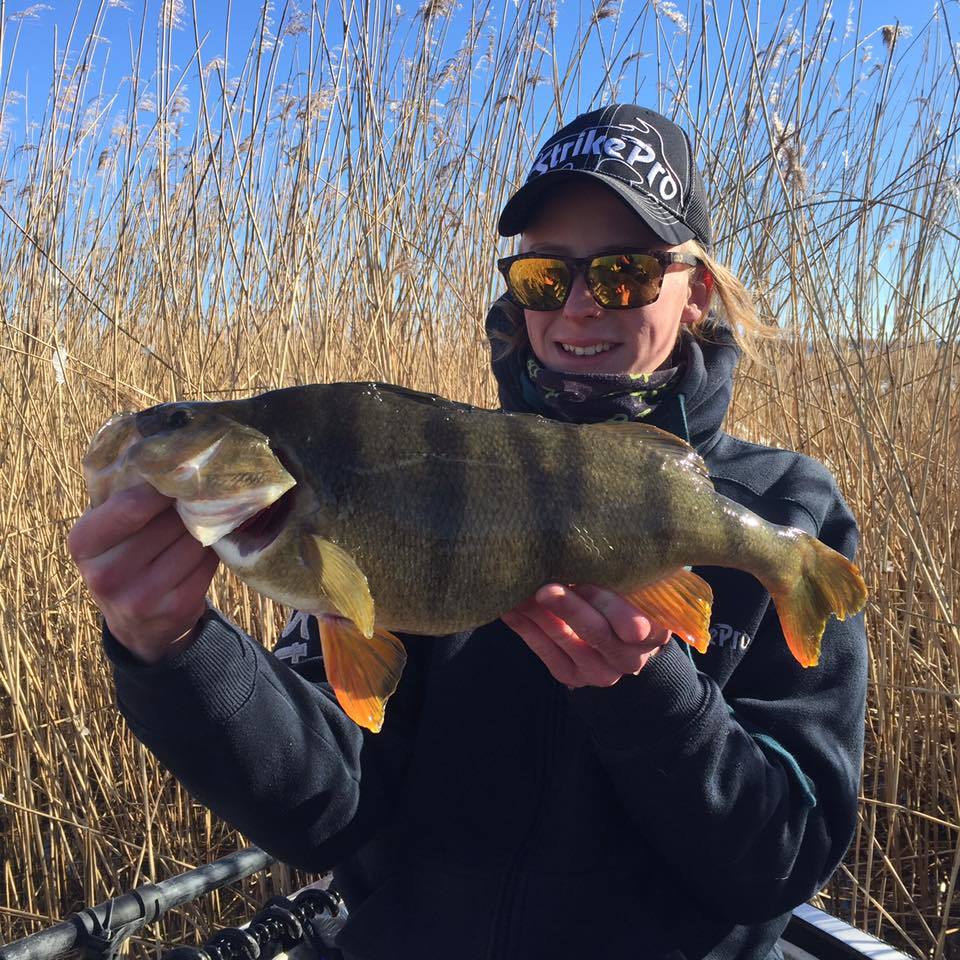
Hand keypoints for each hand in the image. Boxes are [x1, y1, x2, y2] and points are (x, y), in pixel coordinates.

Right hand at [68, 483, 219, 664]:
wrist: (136, 623)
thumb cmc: (124, 558)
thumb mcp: (105, 531)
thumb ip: (123, 498)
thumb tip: (169, 457)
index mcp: (82, 545)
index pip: (130, 506)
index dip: (162, 487)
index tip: (181, 472)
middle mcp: (106, 576)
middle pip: (169, 523)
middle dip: (189, 506)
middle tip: (201, 494)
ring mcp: (141, 597)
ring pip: (193, 541)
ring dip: (205, 526)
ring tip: (204, 519)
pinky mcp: (176, 609)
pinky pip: (208, 563)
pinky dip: (214, 548)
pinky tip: (209, 544)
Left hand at [501, 584, 670, 687]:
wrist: (625, 641)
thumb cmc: (631, 598)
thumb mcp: (637, 586)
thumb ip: (623, 574)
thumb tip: (590, 544)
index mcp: (654, 634)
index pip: (632, 623)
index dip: (605, 599)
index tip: (583, 577)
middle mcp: (629, 659)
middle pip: (595, 631)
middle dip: (567, 606)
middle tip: (544, 587)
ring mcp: (600, 673)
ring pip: (564, 639)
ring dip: (537, 612)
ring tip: (518, 589)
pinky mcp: (572, 677)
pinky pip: (543, 651)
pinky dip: (524, 627)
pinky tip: (510, 607)